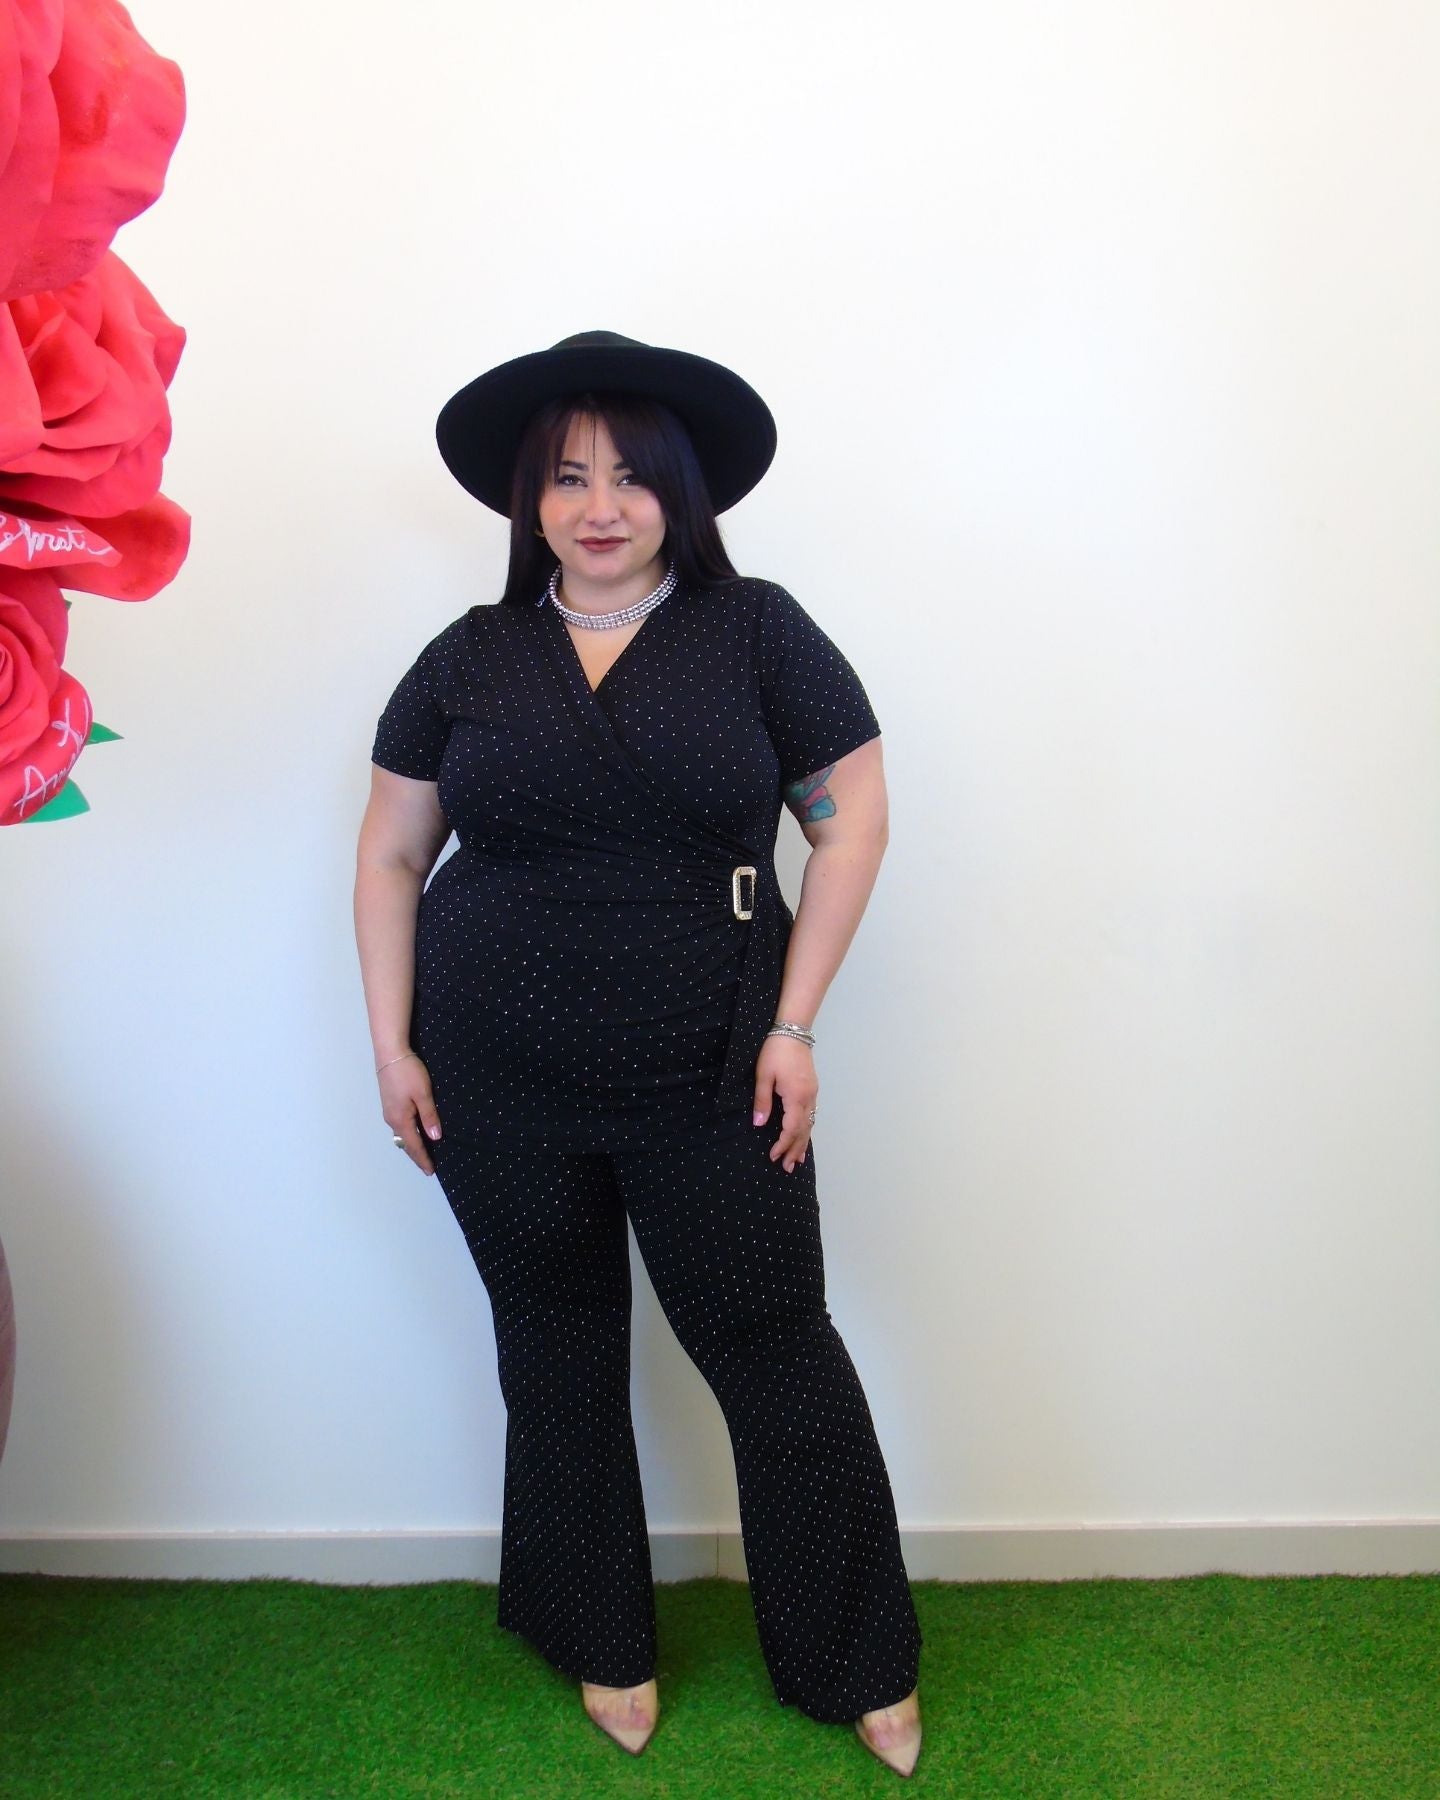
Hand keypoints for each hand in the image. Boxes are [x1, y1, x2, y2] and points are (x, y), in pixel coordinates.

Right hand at [379, 1052, 441, 1175]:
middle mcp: (392, 1119)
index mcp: (401, 1119)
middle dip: (417, 1155)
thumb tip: (435, 1137)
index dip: (423, 1159)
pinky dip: (408, 1134)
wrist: (390, 1054)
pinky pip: (399, 1126)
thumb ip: (429, 1116)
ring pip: (401, 1135)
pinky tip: (415, 1133)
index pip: (413, 1145)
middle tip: (428, 1166)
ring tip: (424, 1153)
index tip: (431, 1171)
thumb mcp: (423, 1094)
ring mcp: (388, 1111)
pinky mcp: (389, 1104)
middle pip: (405, 1143)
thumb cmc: (408, 1073)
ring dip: (412, 1145)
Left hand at [751, 1034, 815, 1171]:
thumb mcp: (763, 1076)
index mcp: (796, 1096)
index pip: (792, 1128)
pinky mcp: (812, 1088)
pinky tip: (804, 1136)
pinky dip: (807, 1129)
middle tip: (787, 1167)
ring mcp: (813, 1093)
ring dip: (803, 1142)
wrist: (792, 1031)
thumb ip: (762, 1101)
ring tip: (797, 1159)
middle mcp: (808, 1098)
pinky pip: (812, 1115)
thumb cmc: (775, 1051)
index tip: (773, 1156)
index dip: (783, 1144)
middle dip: (795, 1149)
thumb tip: (759, 1124)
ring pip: (810, 1124)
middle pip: (804, 1130)